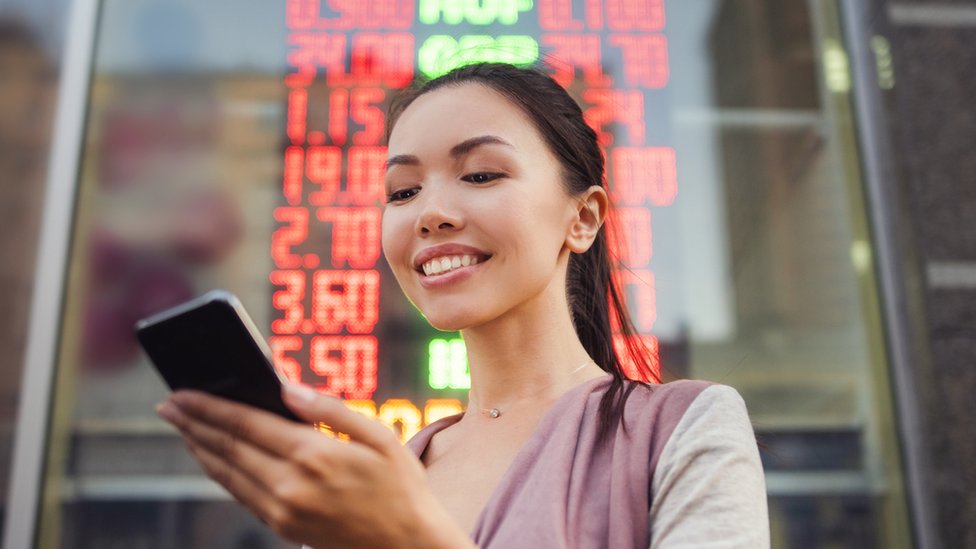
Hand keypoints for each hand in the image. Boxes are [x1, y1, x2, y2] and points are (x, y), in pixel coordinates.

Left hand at [156, 384, 473, 548]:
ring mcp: (283, 511)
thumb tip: (285, 386)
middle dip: (193, 423)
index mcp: (314, 455)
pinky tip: (213, 458)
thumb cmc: (400, 486)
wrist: (408, 546)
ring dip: (199, 447)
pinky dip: (219, 472)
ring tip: (182, 427)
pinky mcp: (283, 528)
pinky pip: (240, 495)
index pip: (246, 423)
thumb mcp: (380, 437)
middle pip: (227, 447)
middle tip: (167, 405)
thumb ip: (329, 408)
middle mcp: (290, 485)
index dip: (209, 406)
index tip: (182, 392)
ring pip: (226, 474)